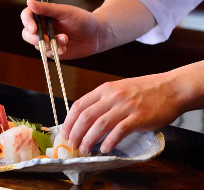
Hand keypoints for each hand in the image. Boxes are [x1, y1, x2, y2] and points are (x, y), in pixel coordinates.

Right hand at [21, 0, 106, 59]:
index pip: (27, 16)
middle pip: (27, 34)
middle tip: (46, 40)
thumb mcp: (65, 12)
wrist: (97, 35)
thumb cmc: (83, 19)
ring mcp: (47, 40)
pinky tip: (65, 49)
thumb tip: (28, 1)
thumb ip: (47, 8)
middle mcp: (43, 27)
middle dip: (35, 38)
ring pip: (38, 45)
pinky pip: (48, 54)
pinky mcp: (53, 51)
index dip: (27, 22)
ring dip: (50, 44)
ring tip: (66, 39)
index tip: (34, 28)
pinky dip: (55, 52)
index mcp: (44, 15)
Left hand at [61, 72, 182, 153]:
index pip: (78, 105)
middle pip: (85, 117)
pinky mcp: (138, 117)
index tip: (66, 133)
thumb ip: (102, 100)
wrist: (171, 88)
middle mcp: (112, 96)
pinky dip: (110, 142)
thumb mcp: (118, 89)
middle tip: (73, 145)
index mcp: (104, 89)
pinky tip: (105, 149)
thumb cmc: (144, 90)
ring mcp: (125, 106)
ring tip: (85, 149)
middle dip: (76, 134)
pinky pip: (119, 131)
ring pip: (99, 125)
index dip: (69, 121)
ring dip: (89, 140)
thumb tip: (86, 118)